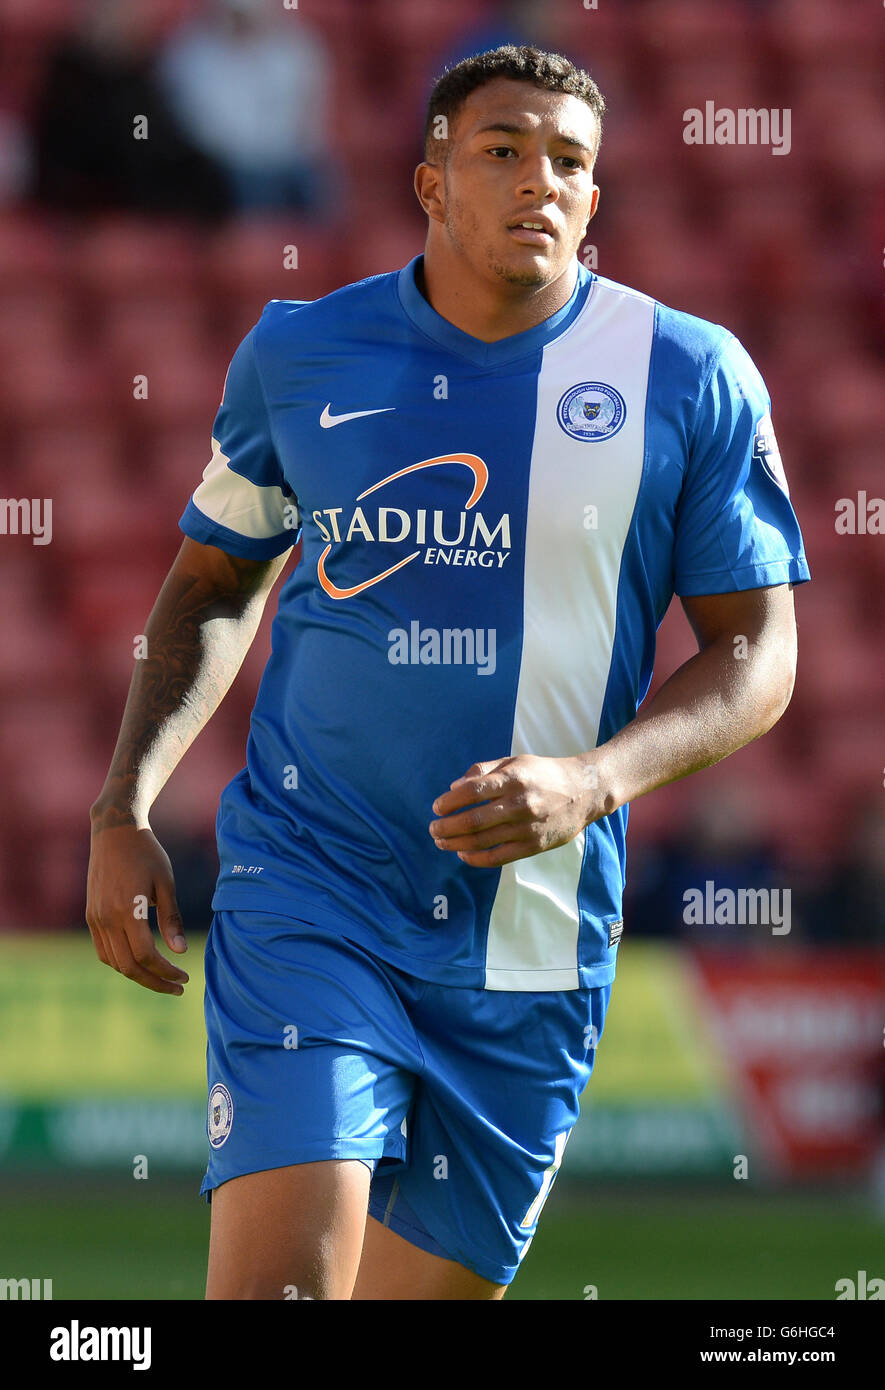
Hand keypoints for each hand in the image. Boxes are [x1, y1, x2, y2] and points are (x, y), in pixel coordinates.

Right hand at [86, 816, 188, 994]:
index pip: (146, 956)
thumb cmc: (146, 853)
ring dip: (138, 975)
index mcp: (127, 910)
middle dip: (154, 982)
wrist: (114, 832)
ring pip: (114, 962)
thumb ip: (171, 918)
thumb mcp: (166, 882)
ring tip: (162, 978)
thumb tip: (181, 951)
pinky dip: (120, 962)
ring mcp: (95, 918)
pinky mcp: (91, 916)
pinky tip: (140, 962)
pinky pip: (103, 950)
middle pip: (128, 966)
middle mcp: (106, 918)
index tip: (185, 977)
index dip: (166, 972)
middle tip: (178, 987)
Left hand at [429, 754, 606, 867]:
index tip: (437, 807)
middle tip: (433, 829)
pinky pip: (499, 857)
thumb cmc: (544, 774)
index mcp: (513, 778)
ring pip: (483, 841)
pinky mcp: (534, 846)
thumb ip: (483, 771)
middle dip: (446, 827)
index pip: (472, 792)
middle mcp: (519, 803)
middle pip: (473, 820)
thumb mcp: (515, 762)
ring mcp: (527, 827)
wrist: (585, 792)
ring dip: (456, 843)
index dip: (449, 802)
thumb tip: (453, 787)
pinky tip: (463, 854)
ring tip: (441, 842)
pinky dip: (477, 858)